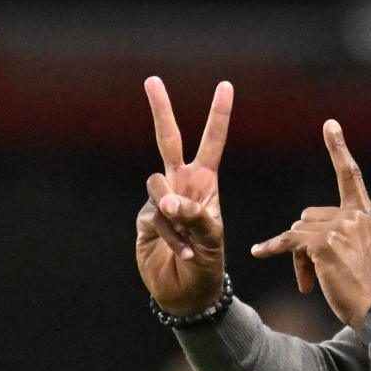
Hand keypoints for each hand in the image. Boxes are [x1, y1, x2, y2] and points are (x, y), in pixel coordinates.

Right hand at [135, 77, 232, 315]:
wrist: (188, 291)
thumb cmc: (209, 262)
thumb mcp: (212, 238)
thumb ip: (193, 216)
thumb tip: (166, 201)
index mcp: (206, 182)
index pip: (212, 142)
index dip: (218, 115)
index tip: (226, 85)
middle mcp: (181, 184)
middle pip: (168, 140)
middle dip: (161, 109)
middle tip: (152, 79)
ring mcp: (160, 200)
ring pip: (158, 185)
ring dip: (176, 214)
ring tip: (190, 239)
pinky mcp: (144, 218)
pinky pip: (155, 218)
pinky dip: (172, 238)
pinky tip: (184, 253)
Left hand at [251, 120, 370, 329]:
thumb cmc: (370, 289)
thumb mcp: (363, 254)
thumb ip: (342, 236)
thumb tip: (302, 238)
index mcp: (366, 214)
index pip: (351, 175)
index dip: (338, 148)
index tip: (330, 124)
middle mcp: (354, 215)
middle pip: (308, 217)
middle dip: (304, 244)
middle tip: (312, 274)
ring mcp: (339, 227)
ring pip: (297, 233)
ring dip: (298, 259)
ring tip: (309, 283)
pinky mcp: (323, 243)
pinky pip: (288, 242)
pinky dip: (272, 248)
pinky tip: (259, 252)